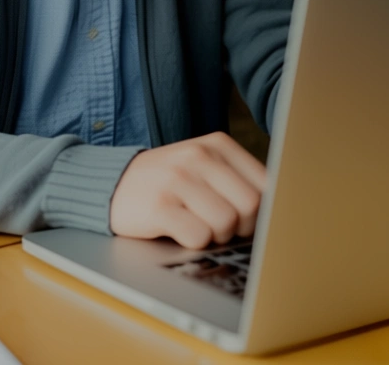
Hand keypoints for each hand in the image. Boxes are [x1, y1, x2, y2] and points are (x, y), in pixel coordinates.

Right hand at [110, 131, 265, 249]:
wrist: (113, 183)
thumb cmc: (169, 181)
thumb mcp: (204, 166)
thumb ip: (238, 180)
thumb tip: (275, 213)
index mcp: (218, 145)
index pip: (266, 185)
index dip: (261, 212)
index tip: (246, 219)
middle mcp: (200, 156)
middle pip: (250, 206)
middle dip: (241, 227)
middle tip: (221, 227)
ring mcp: (178, 179)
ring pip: (226, 223)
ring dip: (217, 236)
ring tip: (199, 227)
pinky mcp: (160, 205)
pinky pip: (198, 237)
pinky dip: (194, 243)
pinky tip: (180, 231)